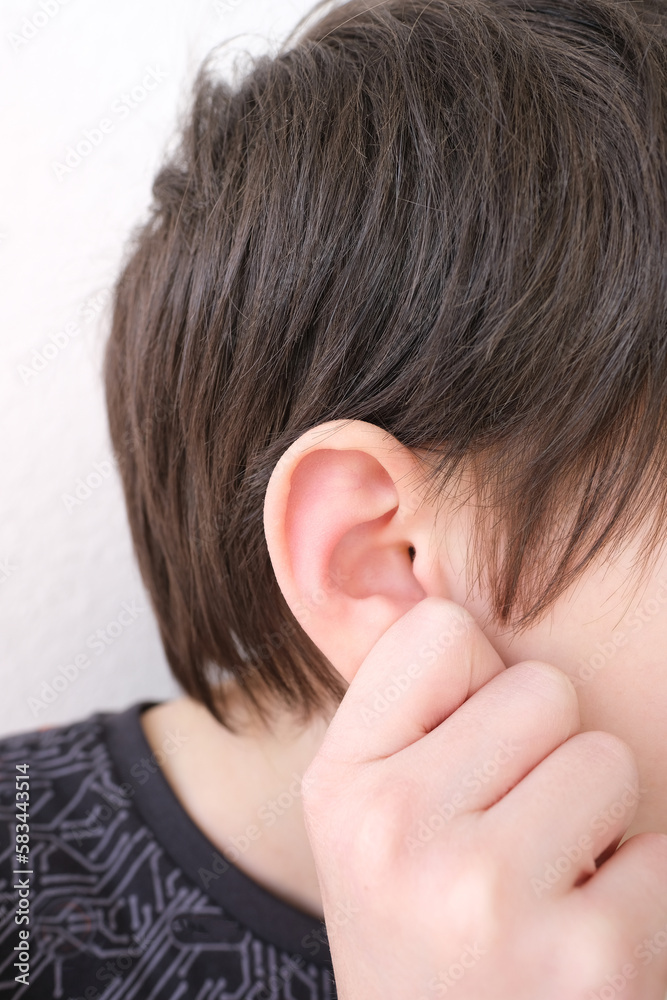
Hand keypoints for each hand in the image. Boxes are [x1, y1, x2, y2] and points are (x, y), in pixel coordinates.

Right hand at [301, 597, 666, 999]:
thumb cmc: (421, 932)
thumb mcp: (366, 822)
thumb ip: (406, 715)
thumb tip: (467, 611)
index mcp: (341, 785)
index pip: (444, 630)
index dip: (474, 690)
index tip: (462, 761)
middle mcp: (397, 831)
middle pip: (542, 689)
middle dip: (544, 757)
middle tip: (507, 842)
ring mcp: (489, 893)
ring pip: (605, 758)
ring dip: (594, 822)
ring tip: (543, 891)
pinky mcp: (591, 957)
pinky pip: (660, 848)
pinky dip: (637, 891)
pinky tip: (577, 944)